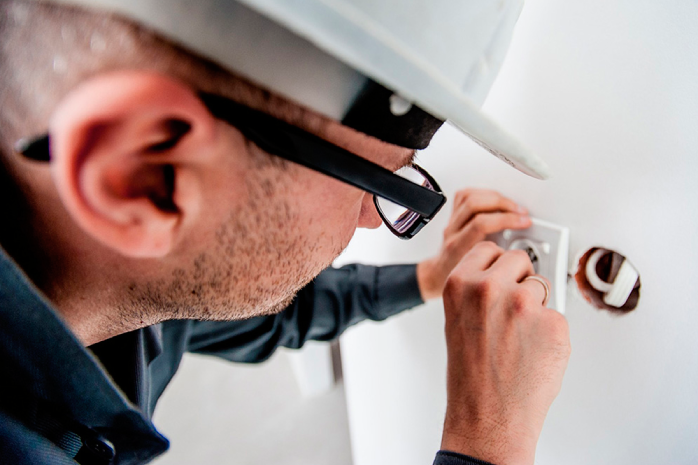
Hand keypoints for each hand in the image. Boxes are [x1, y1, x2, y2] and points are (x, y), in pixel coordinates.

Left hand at [417, 189, 530, 299]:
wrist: (440, 274)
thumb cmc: (460, 277)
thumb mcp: (482, 276)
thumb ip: (499, 264)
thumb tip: (525, 255)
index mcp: (458, 247)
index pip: (481, 224)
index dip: (506, 219)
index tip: (524, 222)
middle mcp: (452, 231)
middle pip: (474, 204)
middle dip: (503, 204)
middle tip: (521, 213)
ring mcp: (451, 222)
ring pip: (469, 196)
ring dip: (495, 197)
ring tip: (512, 206)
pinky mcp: (453, 214)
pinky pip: (465, 194)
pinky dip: (484, 193)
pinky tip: (496, 200)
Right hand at [440, 242, 570, 464]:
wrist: (488, 417)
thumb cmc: (471, 376)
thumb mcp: (457, 321)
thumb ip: (476, 291)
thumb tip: (505, 277)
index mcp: (460, 284)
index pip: (489, 249)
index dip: (498, 264)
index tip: (501, 274)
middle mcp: (489, 288)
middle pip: (519, 259)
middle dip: (520, 279)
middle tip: (513, 309)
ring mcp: (523, 304)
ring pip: (542, 285)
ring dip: (537, 305)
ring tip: (520, 337)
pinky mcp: (553, 323)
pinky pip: (557, 314)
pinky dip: (550, 331)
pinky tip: (534, 351)